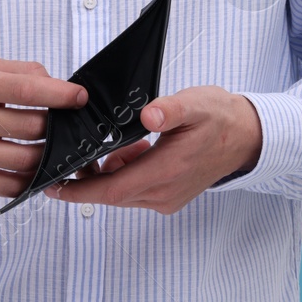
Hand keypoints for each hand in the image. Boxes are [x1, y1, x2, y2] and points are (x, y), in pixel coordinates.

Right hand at [0, 59, 88, 197]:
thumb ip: (20, 72)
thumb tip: (56, 84)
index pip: (26, 89)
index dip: (59, 94)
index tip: (80, 97)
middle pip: (31, 127)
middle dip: (57, 127)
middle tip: (68, 126)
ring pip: (25, 159)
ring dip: (49, 156)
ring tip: (57, 149)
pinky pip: (9, 186)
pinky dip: (31, 181)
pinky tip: (38, 171)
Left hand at [43, 86, 261, 214]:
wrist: (247, 136)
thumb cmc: (221, 119)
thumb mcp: (196, 104)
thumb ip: (170, 109)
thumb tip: (149, 115)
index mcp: (167, 171)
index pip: (112, 190)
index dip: (80, 192)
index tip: (54, 187)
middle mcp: (165, 192)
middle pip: (112, 193)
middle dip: (88, 177)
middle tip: (75, 153)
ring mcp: (167, 197)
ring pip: (123, 191)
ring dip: (109, 172)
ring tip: (113, 144)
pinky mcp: (169, 195)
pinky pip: (136, 190)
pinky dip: (125, 172)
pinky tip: (133, 150)